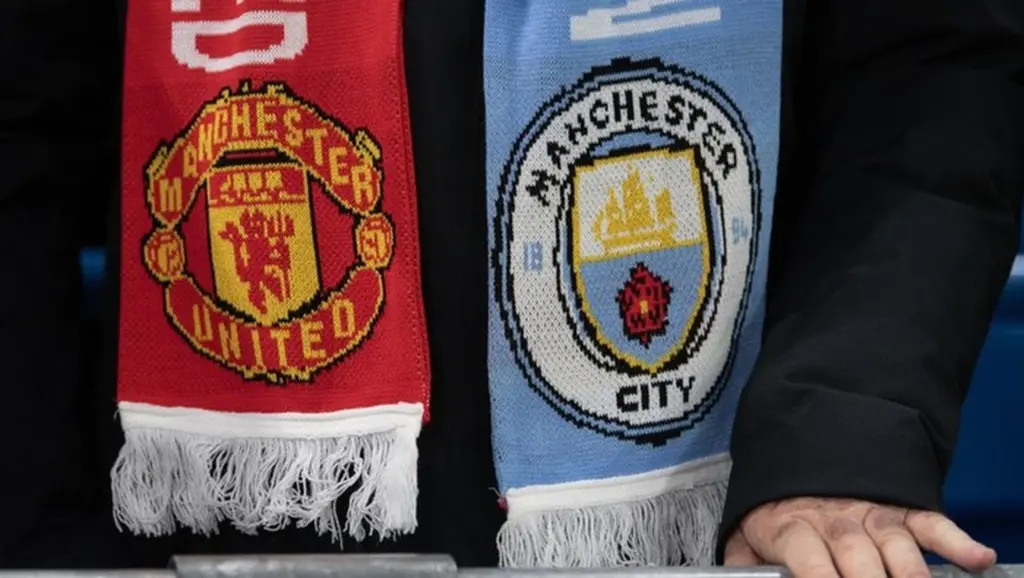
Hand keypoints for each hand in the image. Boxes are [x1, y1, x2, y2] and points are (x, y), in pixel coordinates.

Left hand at [723, 497, 996, 577]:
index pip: (810, 562)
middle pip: (860, 563)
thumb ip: (743, 563)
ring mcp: (873, 515)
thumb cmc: (778, 508)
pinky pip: (934, 525)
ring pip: (899, 552)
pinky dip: (958, 542)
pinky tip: (977, 559)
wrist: (804, 451)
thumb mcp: (747, 532)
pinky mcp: (903, 511)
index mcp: (795, 528)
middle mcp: (838, 523)